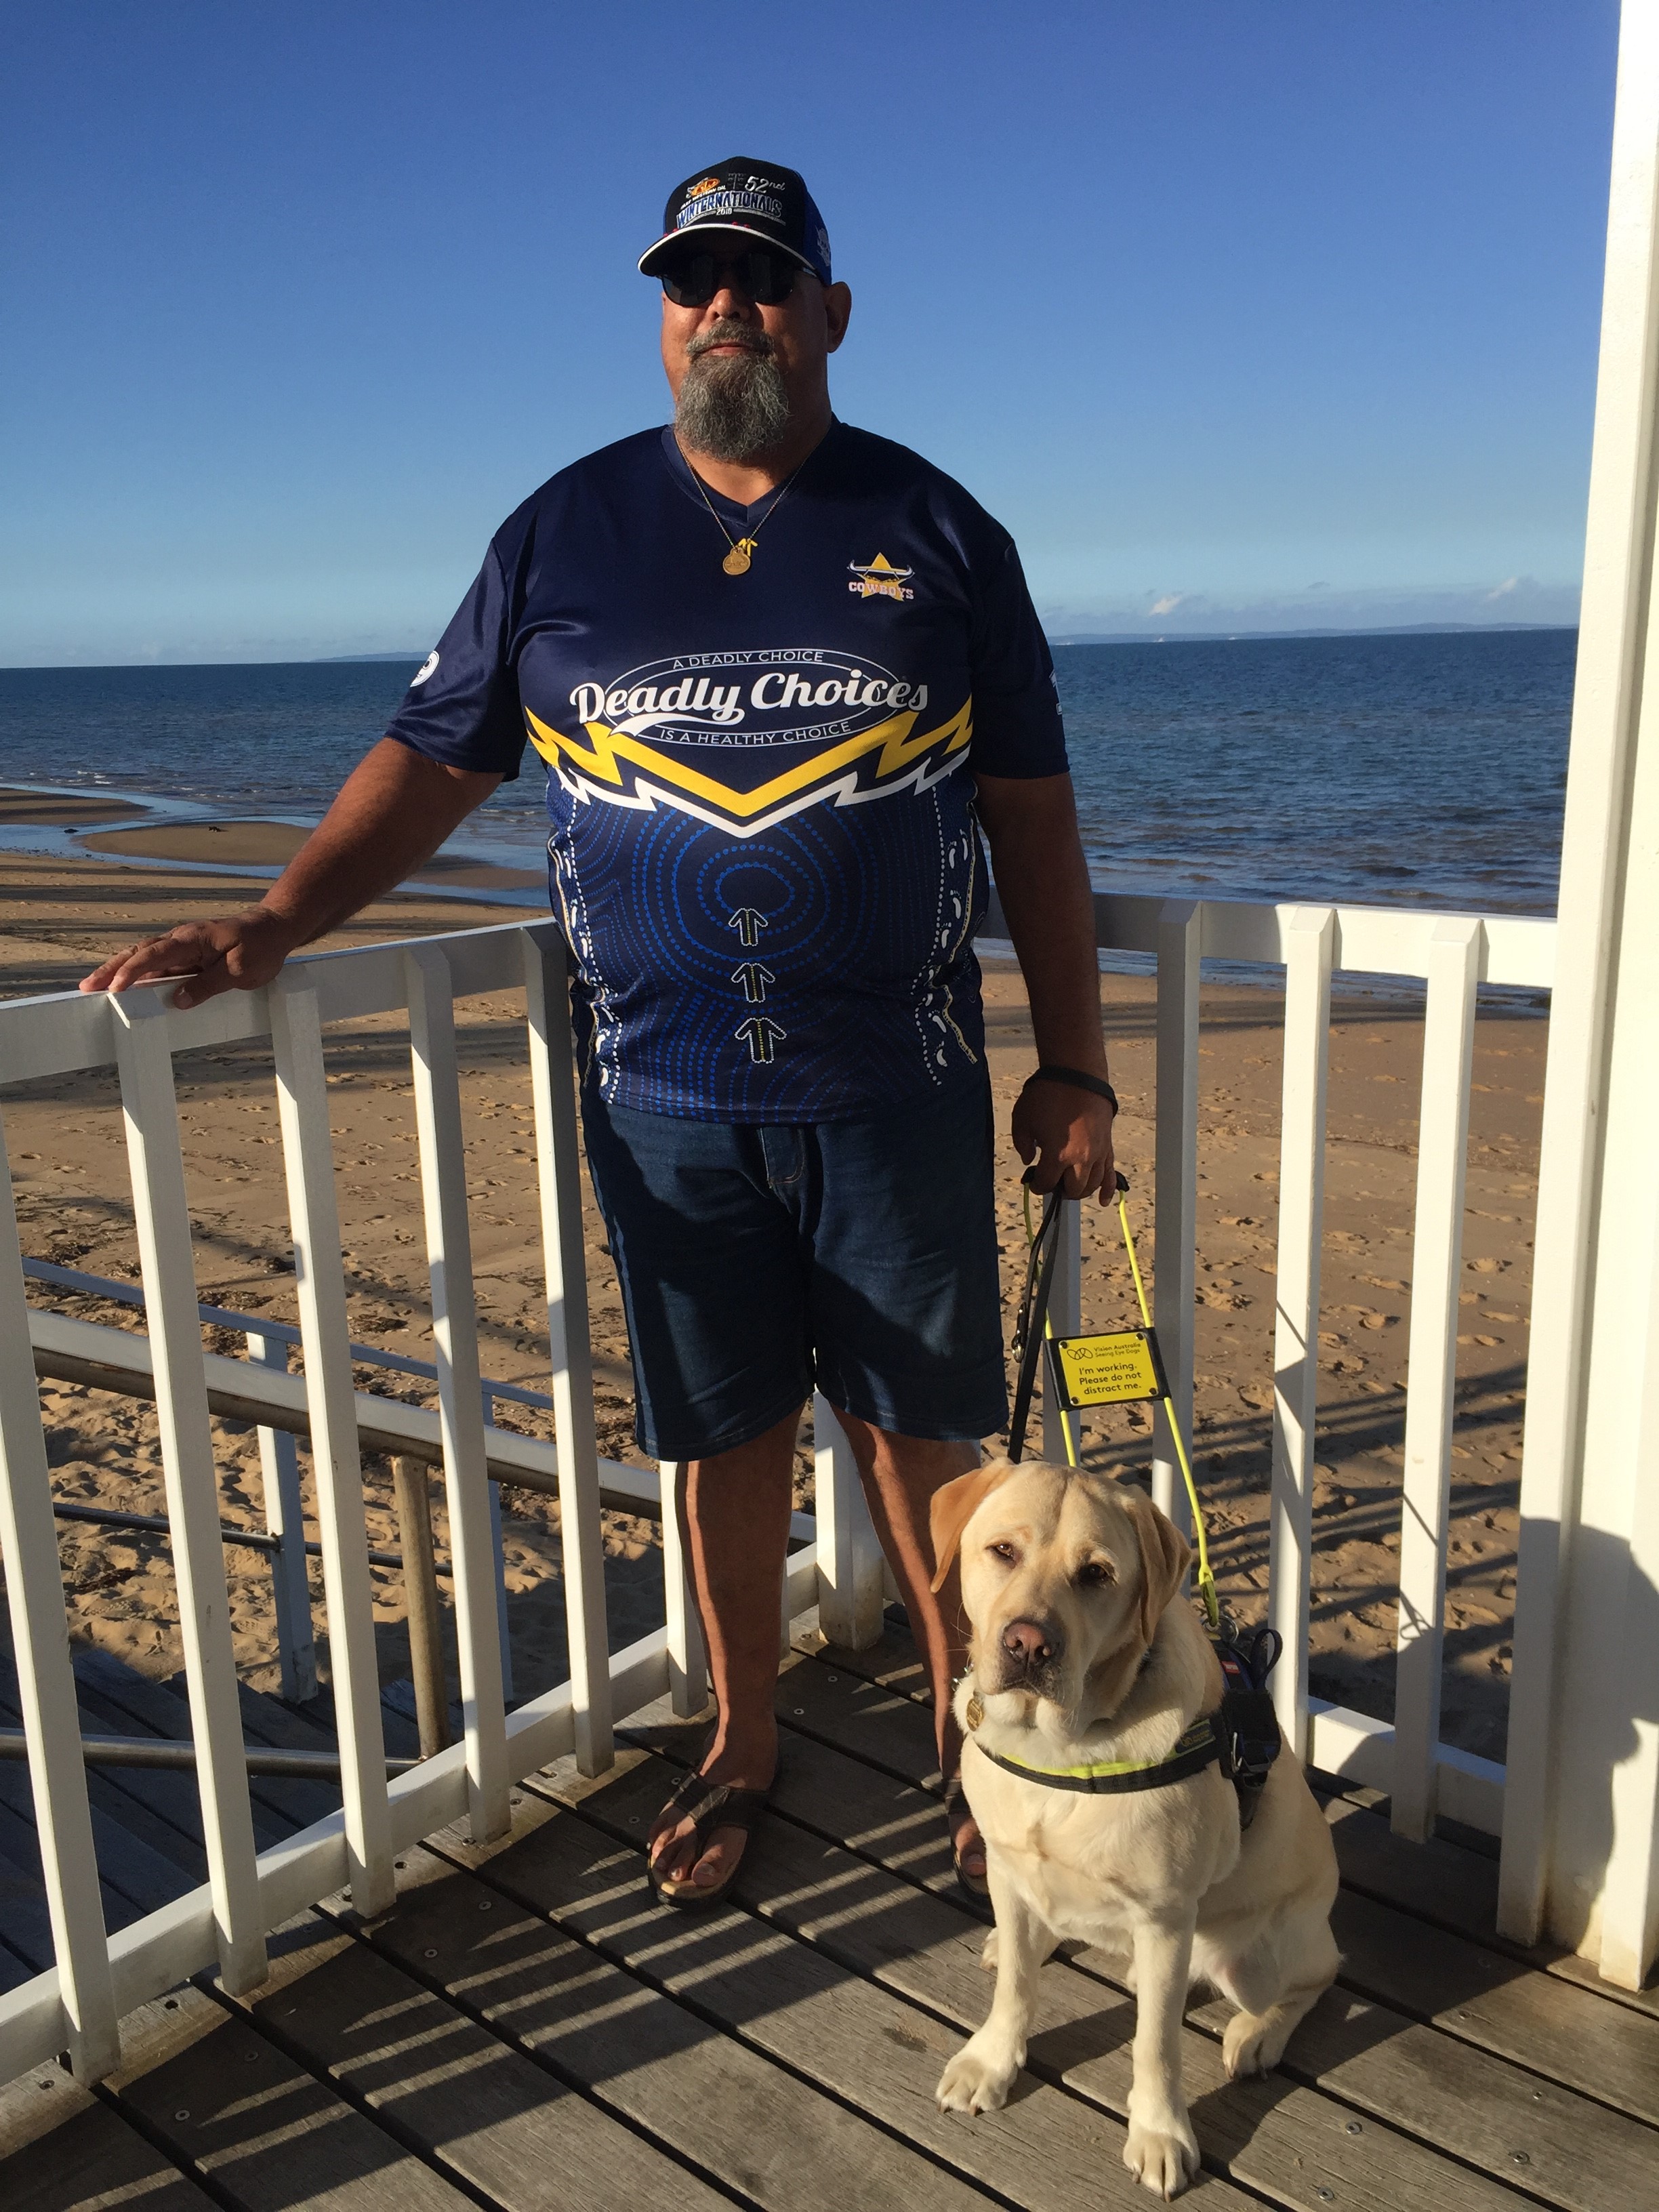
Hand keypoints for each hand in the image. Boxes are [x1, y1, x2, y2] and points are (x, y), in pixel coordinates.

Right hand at [79, 909, 300, 1008]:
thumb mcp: (241, 971)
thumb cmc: (260, 948)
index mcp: (192, 939)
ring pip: (143, 958)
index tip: (115, 987)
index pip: (155, 954)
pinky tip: (122, 985)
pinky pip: (156, 964)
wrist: (274, 928)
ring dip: (117, 971)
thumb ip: (209, 985)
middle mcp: (181, 939)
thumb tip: (179, 1001)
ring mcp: (182, 947)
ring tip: (93, 987)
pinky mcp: (186, 955)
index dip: (133, 971)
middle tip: (86, 988)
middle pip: (139, 953)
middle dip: (110, 970)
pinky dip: (136, 972)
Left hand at [1011, 1079, 1115, 1202]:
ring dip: (1080, 1191)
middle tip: (1053, 1183)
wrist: (1076, 1074)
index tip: (1033, 1181)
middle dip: (1060, 1190)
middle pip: (1072, 1189)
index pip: (1046, 1183)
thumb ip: (1022, 1145)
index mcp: (1057, 1155)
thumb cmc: (1047, 1095)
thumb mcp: (1022, 1119)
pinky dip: (1108, 1189)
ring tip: (1071, 1188)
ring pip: (1092, 1184)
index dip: (1037, 1186)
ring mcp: (1097, 1153)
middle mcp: (1080, 1159)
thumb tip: (1029, 1160)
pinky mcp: (1107, 1145)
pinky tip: (1104, 1201)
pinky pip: (1111, 1173)